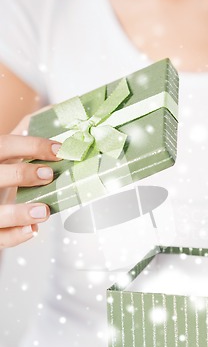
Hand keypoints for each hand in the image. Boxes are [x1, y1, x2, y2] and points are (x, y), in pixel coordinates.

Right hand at [0, 115, 60, 248]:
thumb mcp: (8, 152)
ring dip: (18, 212)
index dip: (33, 146)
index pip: (5, 145)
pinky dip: (15, 236)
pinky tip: (33, 230)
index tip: (61, 150)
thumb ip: (26, 134)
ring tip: (43, 211)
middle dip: (21, 174)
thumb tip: (58, 110)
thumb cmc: (1, 170)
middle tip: (49, 175)